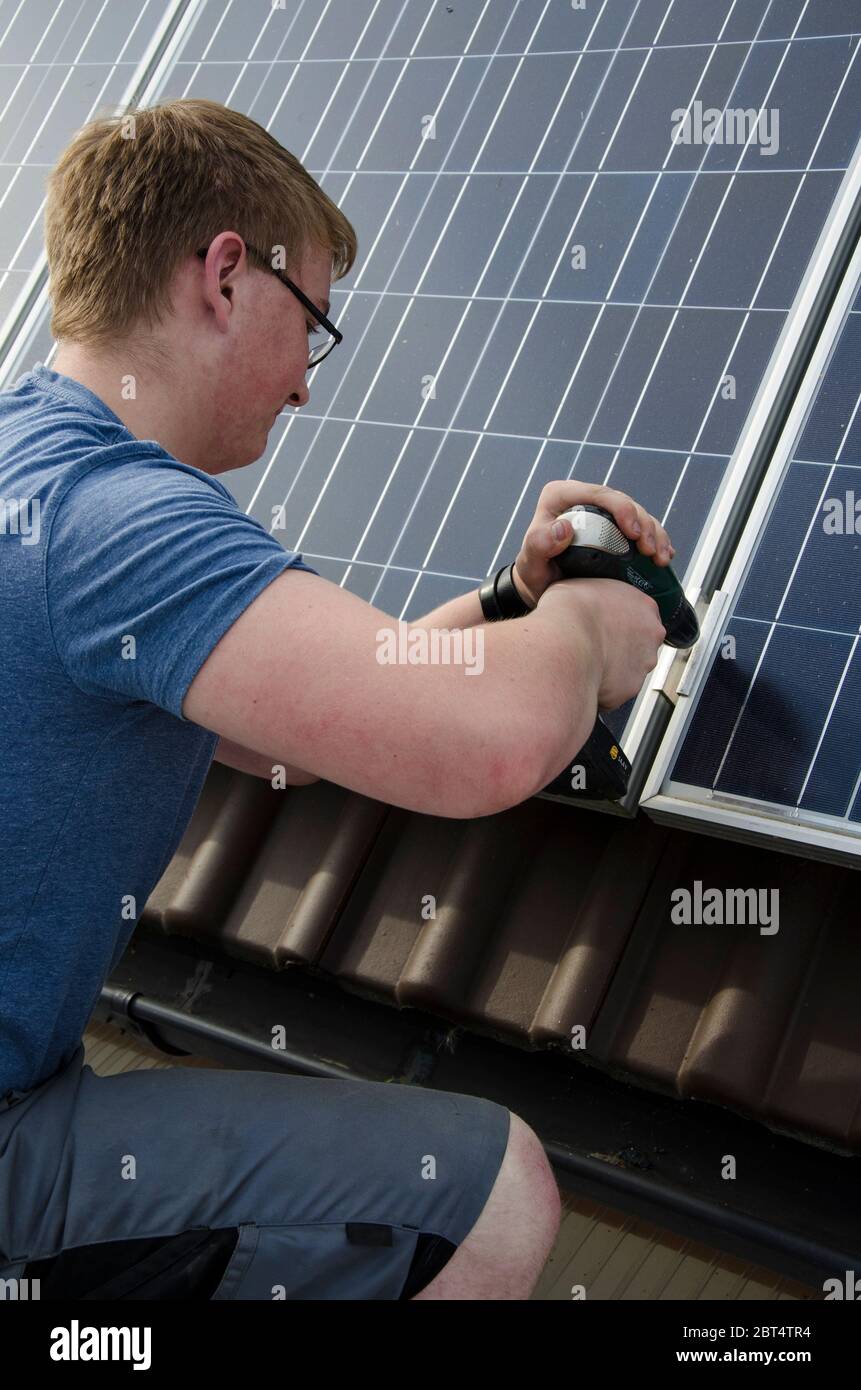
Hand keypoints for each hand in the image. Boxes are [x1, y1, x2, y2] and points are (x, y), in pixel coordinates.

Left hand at [511, 481, 675, 607]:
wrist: (543, 588)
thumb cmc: (534, 573)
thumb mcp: (531, 562)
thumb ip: (539, 545)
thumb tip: (564, 529)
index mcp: (561, 496)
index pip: (597, 493)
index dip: (622, 508)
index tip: (634, 533)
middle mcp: (583, 499)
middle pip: (623, 503)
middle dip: (643, 524)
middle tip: (650, 550)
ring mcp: (602, 513)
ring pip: (637, 514)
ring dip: (655, 534)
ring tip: (661, 558)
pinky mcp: (616, 528)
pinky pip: (641, 529)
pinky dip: (656, 541)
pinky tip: (665, 557)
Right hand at [536, 576, 666, 710]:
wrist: (562, 640)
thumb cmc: (569, 610)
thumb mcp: (582, 585)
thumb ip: (596, 597)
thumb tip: (584, 601)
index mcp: (645, 605)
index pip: (641, 616)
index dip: (620, 623)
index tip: (605, 626)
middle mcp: (651, 635)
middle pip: (639, 646)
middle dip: (619, 649)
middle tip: (593, 646)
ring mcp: (643, 664)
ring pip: (628, 671)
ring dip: (611, 670)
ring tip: (584, 663)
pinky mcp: (630, 689)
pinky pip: (615, 692)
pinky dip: (601, 688)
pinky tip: (582, 677)